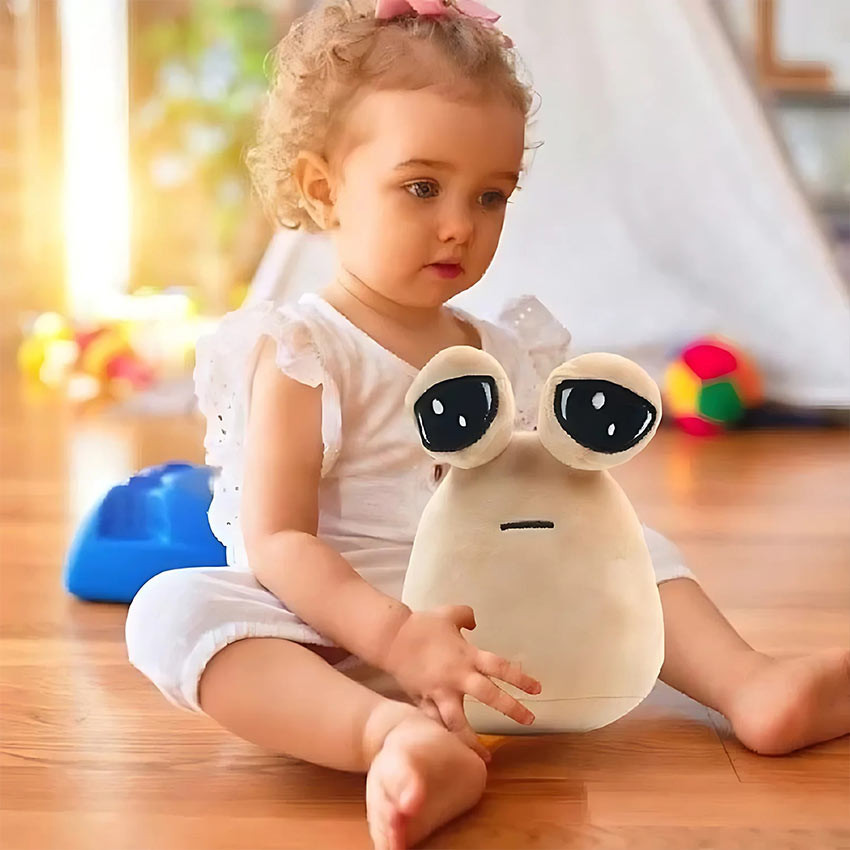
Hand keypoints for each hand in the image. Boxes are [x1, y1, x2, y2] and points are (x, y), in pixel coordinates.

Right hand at [381, 605, 541, 760]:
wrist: (391, 638)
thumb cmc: (422, 625)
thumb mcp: (448, 614)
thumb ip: (465, 616)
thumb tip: (474, 621)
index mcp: (467, 655)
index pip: (500, 667)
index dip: (520, 678)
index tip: (537, 690)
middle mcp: (457, 676)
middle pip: (488, 695)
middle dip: (510, 709)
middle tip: (529, 721)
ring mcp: (439, 692)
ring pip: (458, 722)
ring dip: (472, 741)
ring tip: (484, 759)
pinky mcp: (423, 701)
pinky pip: (435, 724)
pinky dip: (443, 738)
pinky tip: (450, 752)